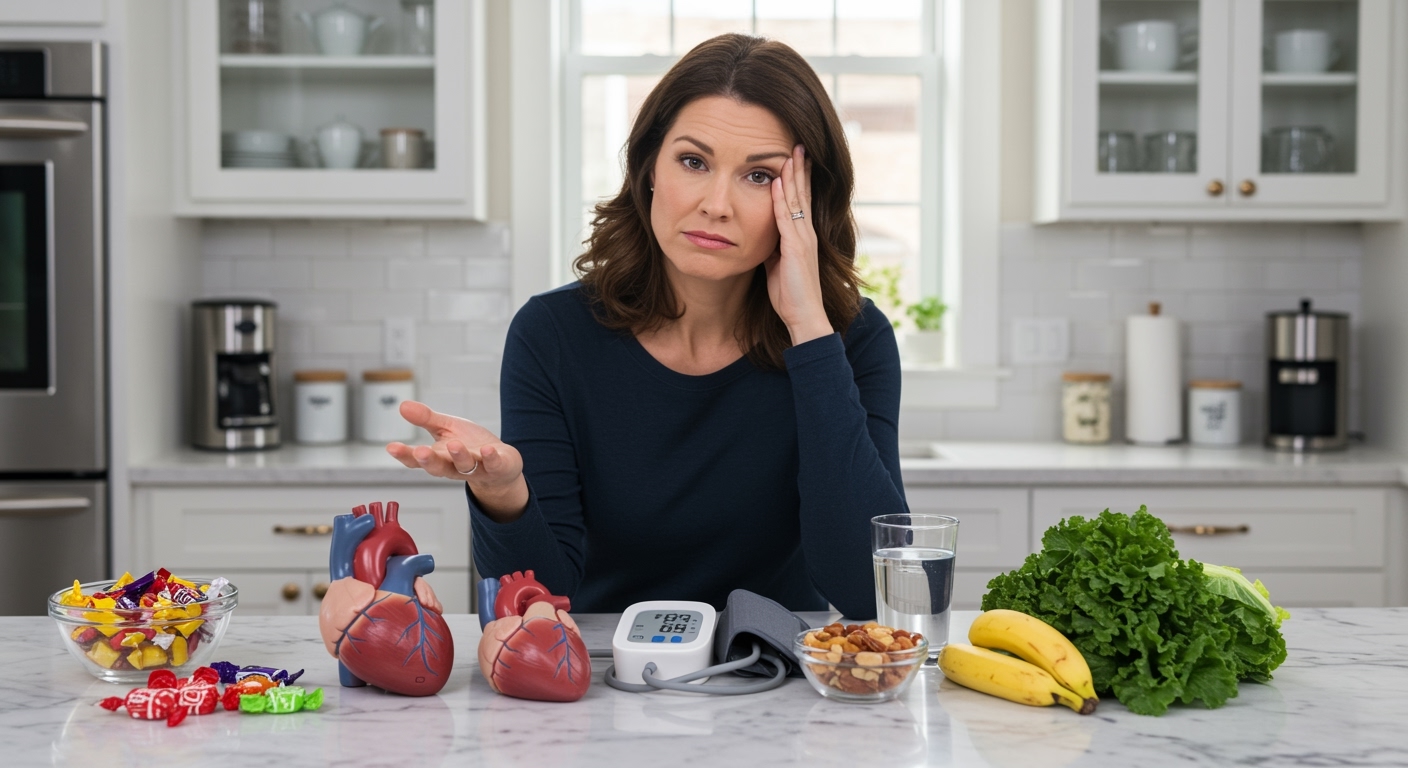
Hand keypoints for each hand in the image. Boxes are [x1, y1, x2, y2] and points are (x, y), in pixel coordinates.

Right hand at [386, 401, 528, 519]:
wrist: (501, 464)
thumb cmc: (470, 445)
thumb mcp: (447, 428)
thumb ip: (426, 419)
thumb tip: (403, 405)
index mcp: (439, 457)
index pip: (418, 460)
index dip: (405, 455)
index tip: (391, 447)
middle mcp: (455, 466)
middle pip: (438, 467)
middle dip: (428, 460)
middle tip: (419, 451)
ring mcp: (476, 469)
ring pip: (465, 466)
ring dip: (459, 456)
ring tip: (454, 444)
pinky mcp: (497, 468)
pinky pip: (493, 465)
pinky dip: (490, 458)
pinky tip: (488, 449)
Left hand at [766, 144, 832, 344]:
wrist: (803, 315)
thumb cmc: (790, 295)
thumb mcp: (777, 265)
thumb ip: (772, 248)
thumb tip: (759, 236)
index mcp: (801, 236)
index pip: (800, 201)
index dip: (798, 179)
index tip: (794, 159)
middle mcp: (806, 233)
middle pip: (802, 194)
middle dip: (799, 169)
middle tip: (798, 145)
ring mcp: (803, 239)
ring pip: (796, 201)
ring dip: (792, 176)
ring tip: (791, 153)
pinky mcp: (796, 248)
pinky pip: (786, 218)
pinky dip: (781, 199)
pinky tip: (777, 183)